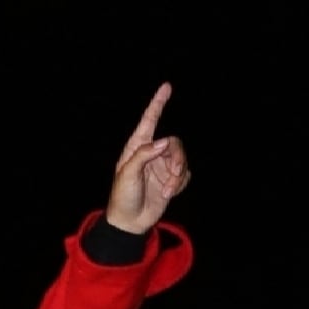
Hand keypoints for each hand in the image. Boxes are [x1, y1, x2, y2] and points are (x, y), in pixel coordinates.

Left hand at [105, 81, 190, 235]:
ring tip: (167, 190)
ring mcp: (163, 166)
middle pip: (174, 143)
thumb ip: (144, 155)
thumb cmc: (123, 196)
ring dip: (178, 175)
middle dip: (177, 159)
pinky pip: (186, 174)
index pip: (149, 120)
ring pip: (182, 158)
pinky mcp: (172, 179)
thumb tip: (164, 142)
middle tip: (173, 176)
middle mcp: (151, 153)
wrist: (130, 221)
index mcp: (136, 147)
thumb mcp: (128, 174)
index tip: (167, 86)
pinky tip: (168, 193)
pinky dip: (180, 184)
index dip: (158, 103)